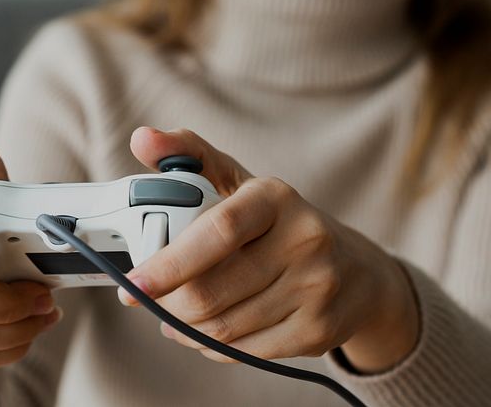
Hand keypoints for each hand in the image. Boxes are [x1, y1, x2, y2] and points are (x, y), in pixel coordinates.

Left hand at [119, 127, 419, 371]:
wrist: (358, 273)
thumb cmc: (280, 224)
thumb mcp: (241, 183)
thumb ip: (188, 156)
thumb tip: (141, 138)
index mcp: (276, 197)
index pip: (217, 232)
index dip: (169, 263)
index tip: (133, 284)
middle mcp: (304, 240)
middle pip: (212, 291)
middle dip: (167, 303)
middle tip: (148, 300)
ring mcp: (316, 288)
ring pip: (223, 328)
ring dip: (184, 328)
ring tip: (173, 317)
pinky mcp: (319, 330)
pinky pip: (245, 352)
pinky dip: (212, 347)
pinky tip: (205, 333)